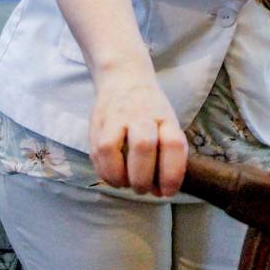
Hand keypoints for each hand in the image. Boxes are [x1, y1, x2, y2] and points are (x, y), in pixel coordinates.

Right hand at [89, 63, 187, 196]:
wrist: (124, 77)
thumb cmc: (151, 111)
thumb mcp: (167, 124)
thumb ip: (166, 155)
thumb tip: (160, 191)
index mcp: (165, 117)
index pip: (173, 144)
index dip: (172, 173)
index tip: (168, 192)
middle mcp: (141, 115)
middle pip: (142, 146)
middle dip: (142, 178)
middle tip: (143, 189)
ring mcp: (116, 117)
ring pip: (111, 148)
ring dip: (119, 176)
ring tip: (125, 184)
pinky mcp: (97, 124)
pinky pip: (96, 152)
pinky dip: (105, 171)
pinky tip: (113, 176)